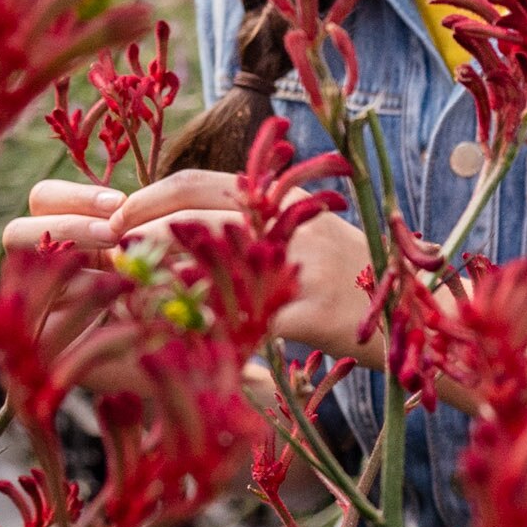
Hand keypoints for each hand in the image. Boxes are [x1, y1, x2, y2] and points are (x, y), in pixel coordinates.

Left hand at [0, 173, 379, 363]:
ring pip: (206, 266)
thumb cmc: (361, 282)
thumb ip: (259, 226)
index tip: (110, 220)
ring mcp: (301, 266)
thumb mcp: (312, 236)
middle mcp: (288, 222)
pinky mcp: (311, 313)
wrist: (421, 318)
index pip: (196, 183)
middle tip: (105, 260)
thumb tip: (191, 228)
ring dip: (158, 284)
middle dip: (137, 239)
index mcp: (284, 199)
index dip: (143, 200)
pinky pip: (239, 320)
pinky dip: (200, 331)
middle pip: (191, 219)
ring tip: (129, 300)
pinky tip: (175, 343)